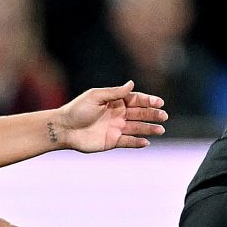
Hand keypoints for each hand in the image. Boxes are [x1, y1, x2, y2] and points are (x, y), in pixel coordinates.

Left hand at [51, 82, 167, 151]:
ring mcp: (116, 128)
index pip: (136, 100)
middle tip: (163, 116)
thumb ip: (115, 92)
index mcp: (115, 102)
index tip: (159, 102)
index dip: (148, 101)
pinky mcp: (112, 141)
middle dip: (153, 114)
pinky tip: (146, 142)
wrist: (63, 129)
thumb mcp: (96, 96)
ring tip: (161, 130)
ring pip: (137, 128)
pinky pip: (128, 142)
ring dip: (149, 128)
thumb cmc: (77, 109)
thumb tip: (132, 84)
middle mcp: (118, 114)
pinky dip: (137, 142)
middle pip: (140, 114)